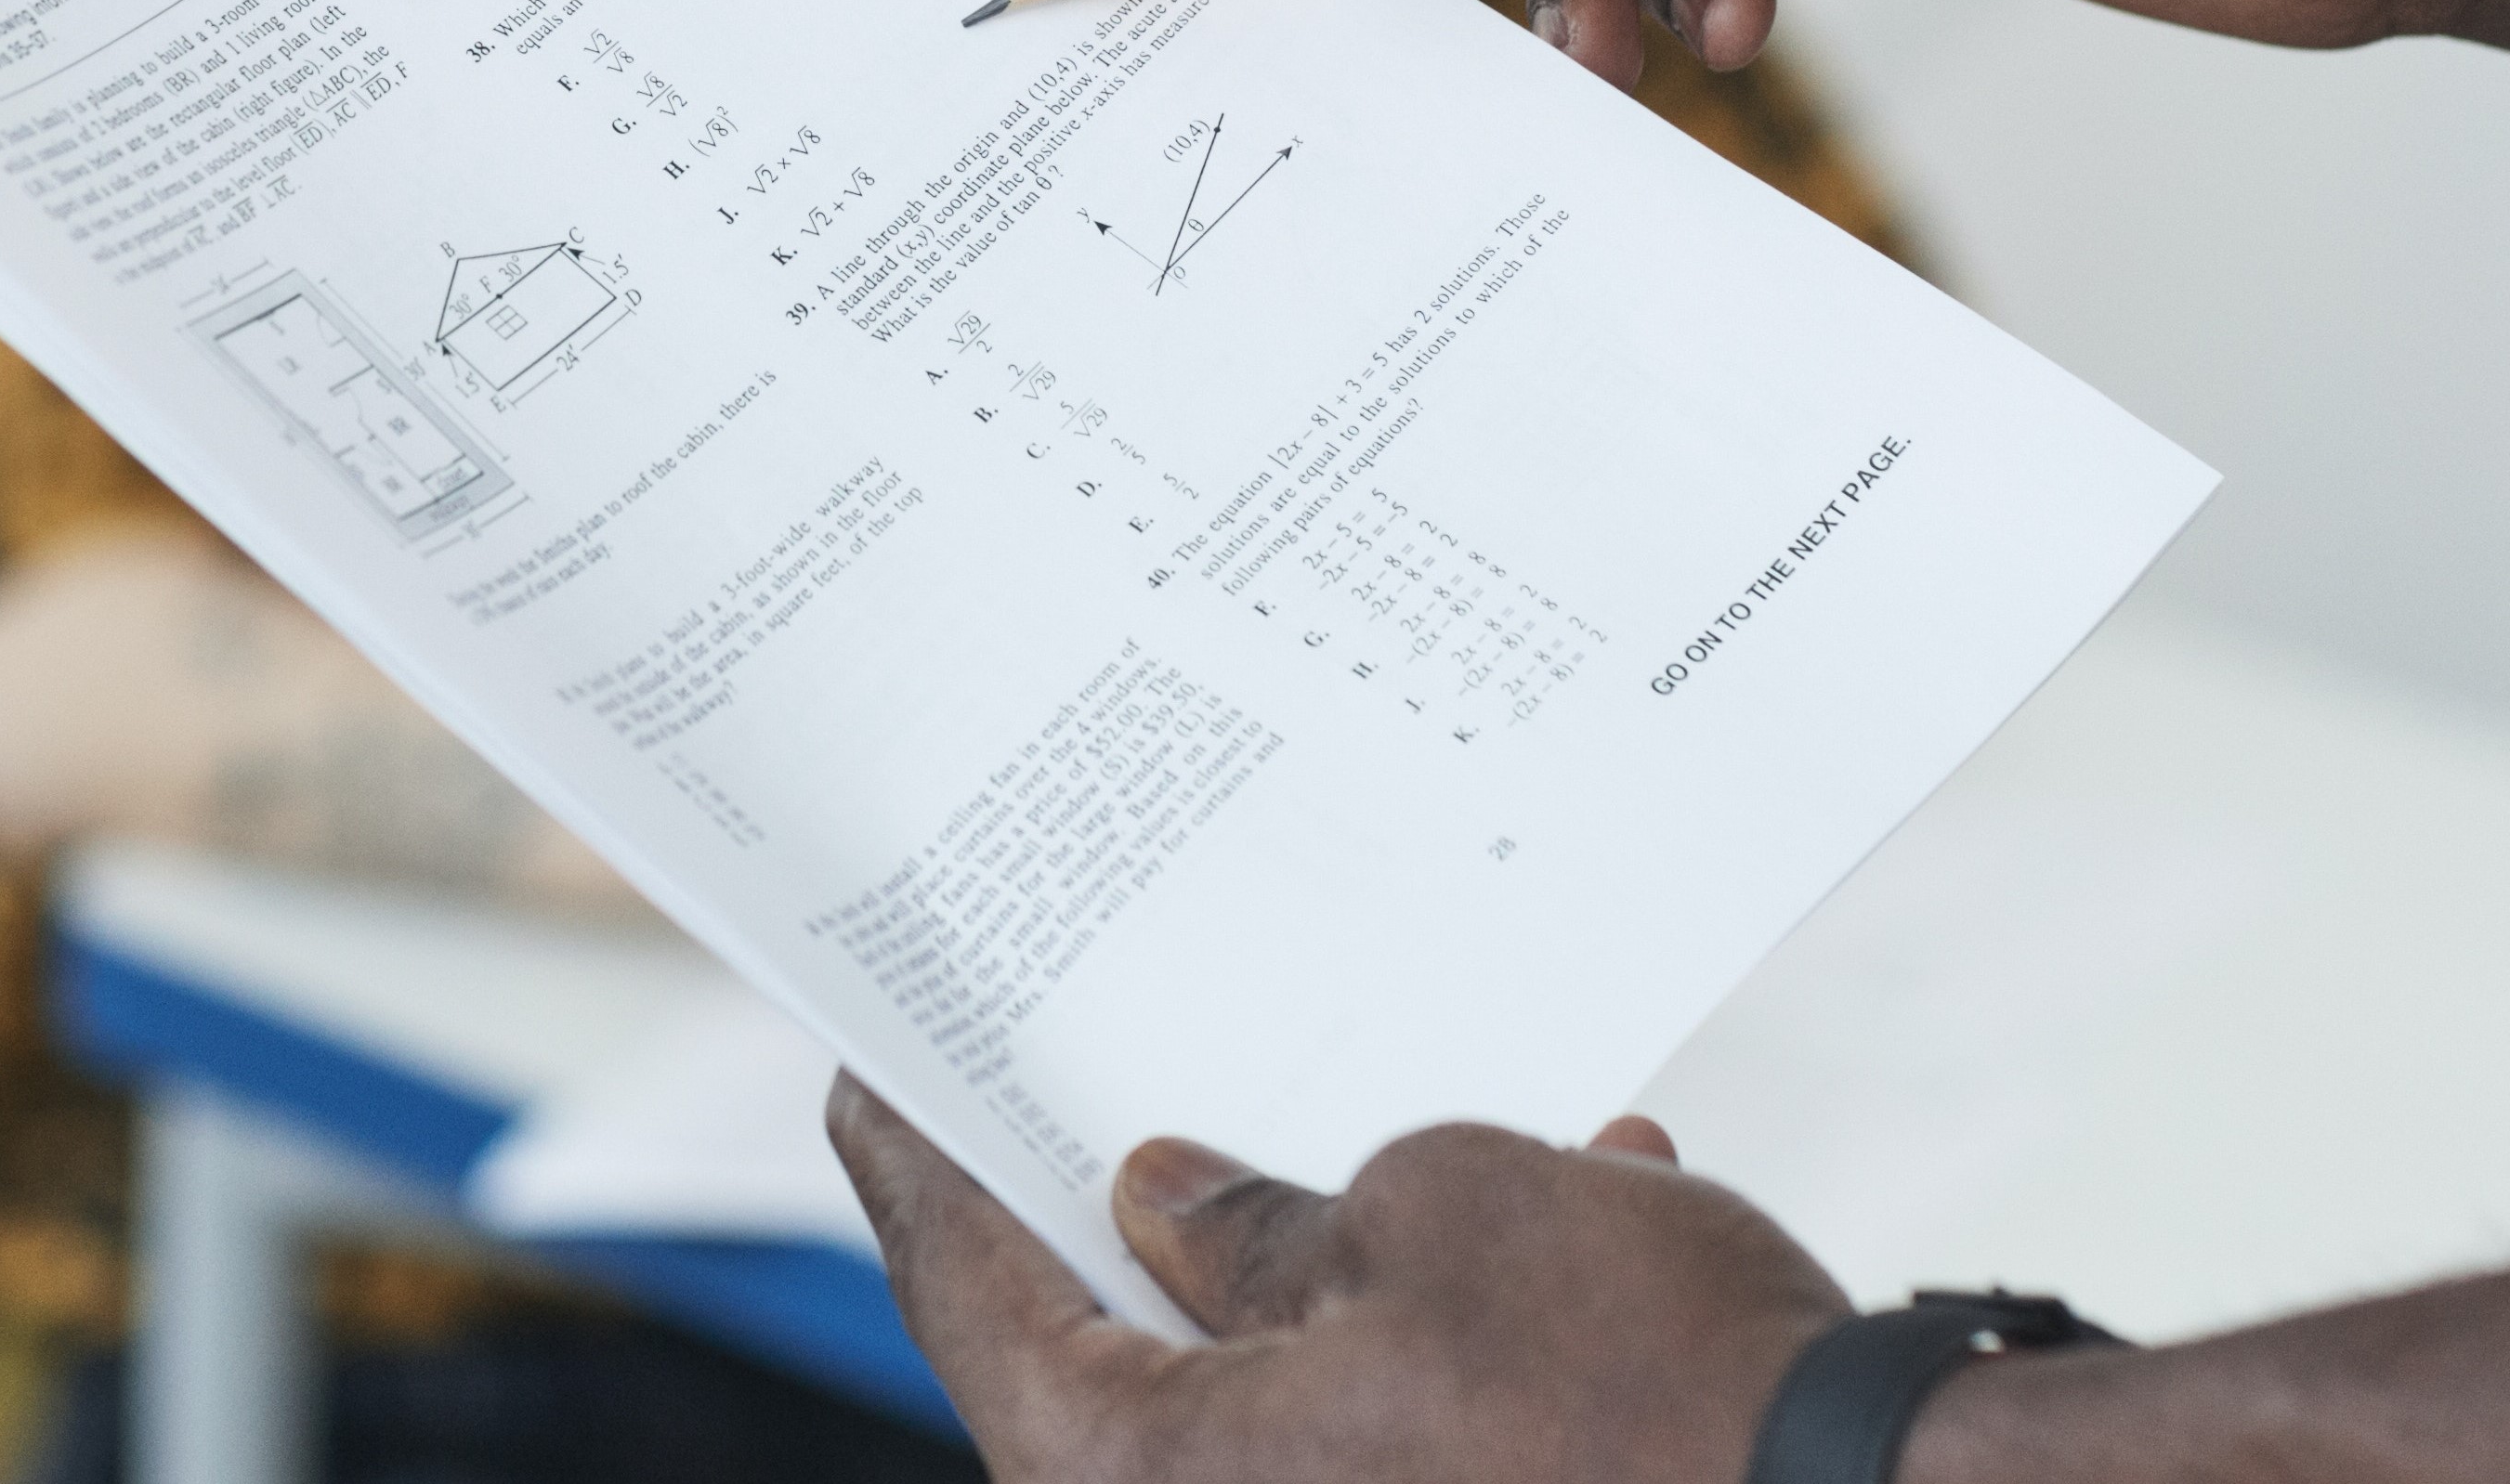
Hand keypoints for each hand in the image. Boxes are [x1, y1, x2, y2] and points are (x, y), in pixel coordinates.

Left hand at [835, 1079, 1846, 1483]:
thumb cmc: (1640, 1376)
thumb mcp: (1436, 1209)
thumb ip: (1269, 1213)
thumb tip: (1170, 1208)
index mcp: (1145, 1475)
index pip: (975, 1298)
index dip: (920, 1168)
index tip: (869, 1072)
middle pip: (1112, 1356)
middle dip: (1129, 1205)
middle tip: (1082, 1065)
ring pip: (1278, 1390)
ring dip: (1336, 1255)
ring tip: (1384, 1111)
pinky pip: (1408, 1431)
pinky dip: (1460, 1326)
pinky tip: (1578, 1198)